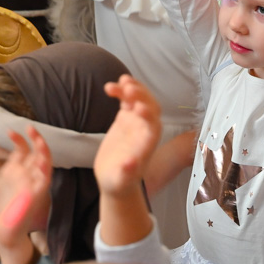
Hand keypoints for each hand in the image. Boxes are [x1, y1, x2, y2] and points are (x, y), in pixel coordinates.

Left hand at [0, 128, 51, 250]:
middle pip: (37, 152)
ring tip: (40, 141)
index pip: (22, 150)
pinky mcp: (36, 195)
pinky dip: (45, 170)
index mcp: (14, 172)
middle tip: (30, 127)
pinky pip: (44, 180)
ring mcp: (32, 184)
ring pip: (45, 163)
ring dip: (44, 151)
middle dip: (36, 139)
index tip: (9, 131)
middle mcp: (25, 175)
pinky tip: (42, 161)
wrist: (0, 233)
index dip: (18, 139)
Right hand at [94, 75, 161, 199]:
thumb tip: (130, 163)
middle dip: (142, 97)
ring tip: (120, 81)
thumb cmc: (119, 182)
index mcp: (148, 143)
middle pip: (150, 107)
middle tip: (128, 89)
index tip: (139, 108)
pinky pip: (127, 100)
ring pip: (140, 99)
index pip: (153, 126)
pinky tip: (110, 87)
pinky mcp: (127, 117)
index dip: (149, 116)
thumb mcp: (120, 181)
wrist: (115, 178)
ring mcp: (137, 121)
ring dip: (133, 88)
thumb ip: (126, 173)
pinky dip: (122, 91)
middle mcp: (146, 129)